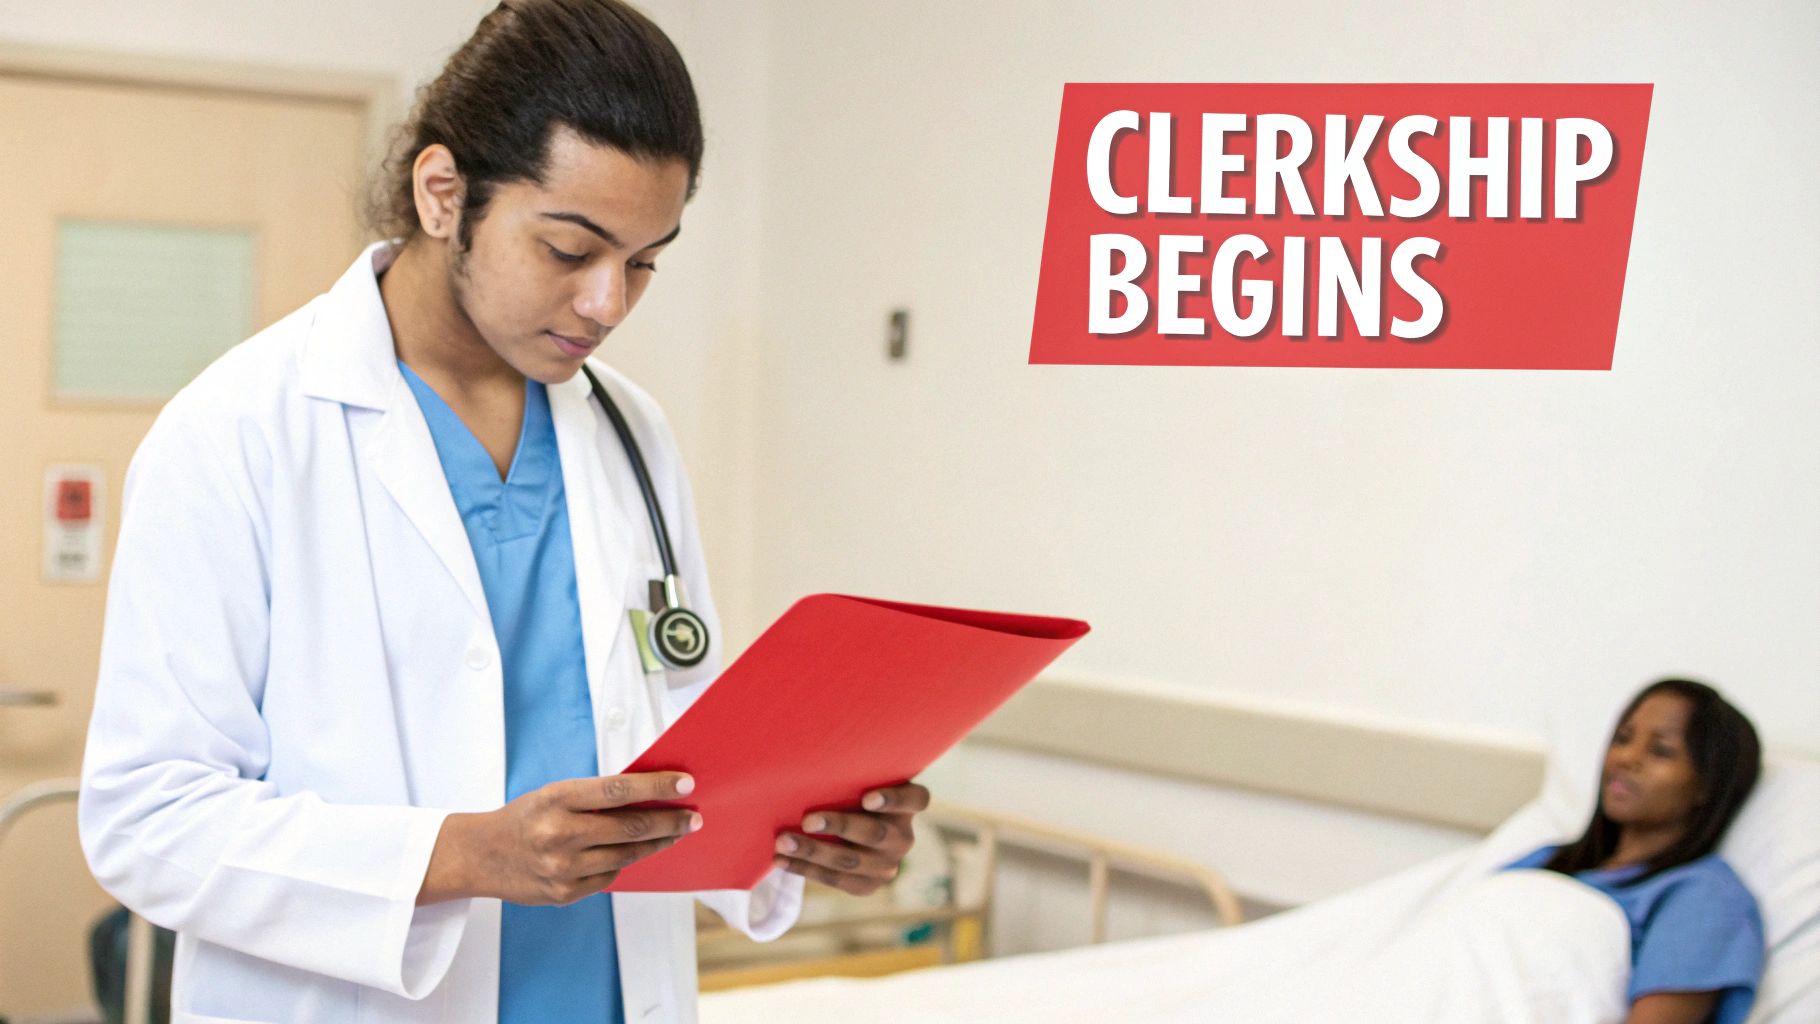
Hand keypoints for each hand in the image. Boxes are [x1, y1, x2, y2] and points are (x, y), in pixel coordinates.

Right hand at [419, 772, 700, 905]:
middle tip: (693, 817)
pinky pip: (610, 876)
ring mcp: (563, 868)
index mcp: (557, 800)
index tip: (686, 785)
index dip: (657, 787)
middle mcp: (560, 835)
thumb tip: (650, 797)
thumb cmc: (525, 818)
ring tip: (675, 833)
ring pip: (627, 855)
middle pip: (631, 828)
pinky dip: (624, 861)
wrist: (481, 856)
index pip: (619, 791)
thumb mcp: (554, 794)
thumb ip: (596, 797)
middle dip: (670, 822)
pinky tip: (633, 851)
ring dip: (656, 843)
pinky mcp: (565, 893)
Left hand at [773, 782, 930, 895]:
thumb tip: (803, 746)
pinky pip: (836, 881)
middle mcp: (903, 837)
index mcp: (908, 804)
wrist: (847, 830)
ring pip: (851, 861)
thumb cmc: (848, 790)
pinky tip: (781, 860)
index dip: (893, 800)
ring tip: (783, 841)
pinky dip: (805, 869)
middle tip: (807, 820)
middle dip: (839, 826)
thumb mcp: (857, 778)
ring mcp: (887, 864)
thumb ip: (848, 770)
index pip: (916, 799)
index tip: (867, 798)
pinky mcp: (868, 885)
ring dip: (813, 851)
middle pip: (876, 834)